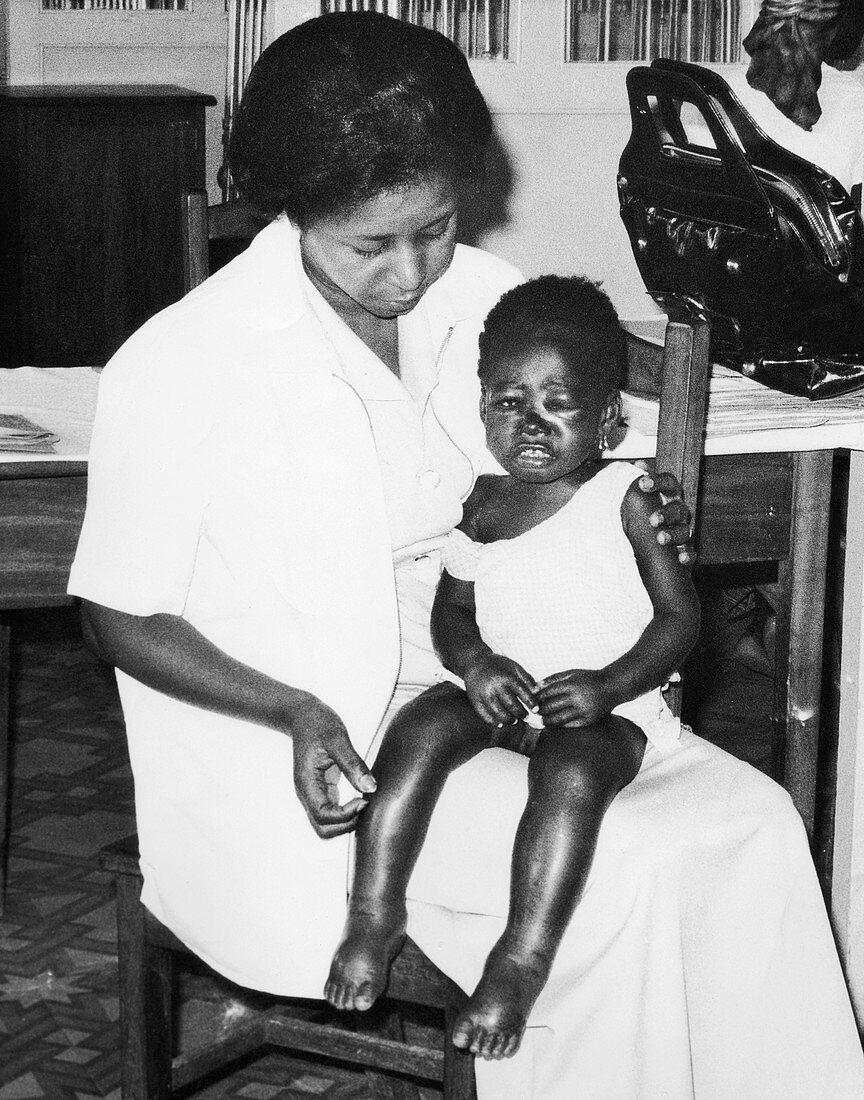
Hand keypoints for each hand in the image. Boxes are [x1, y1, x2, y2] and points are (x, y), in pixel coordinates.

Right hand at [290, 695, 376, 838]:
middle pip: (323, 829)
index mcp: (307, 783)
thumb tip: (370, 788)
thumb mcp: (338, 739)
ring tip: (365, 802)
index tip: (365, 800)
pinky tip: (361, 798)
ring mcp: (314, 793)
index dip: (346, 815)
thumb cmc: (318, 724)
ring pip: (327, 825)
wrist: (303, 716)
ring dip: (347, 821)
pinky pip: (332, 812)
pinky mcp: (322, 790)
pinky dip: (347, 813)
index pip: (323, 816)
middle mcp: (307, 793)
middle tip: (366, 804)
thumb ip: (353, 764)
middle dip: (346, 825)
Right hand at [464, 654, 538, 726]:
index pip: (523, 693)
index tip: (536, 710)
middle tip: (525, 716)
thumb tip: (538, 693)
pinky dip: (494, 722)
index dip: (531, 703)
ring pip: (499, 714)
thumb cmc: (499, 666)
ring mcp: (484, 695)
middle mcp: (495, 686)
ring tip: (513, 720)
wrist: (475, 663)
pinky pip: (485, 716)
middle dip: (521, 713)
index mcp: (507, 677)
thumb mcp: (514, 667)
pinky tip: (500, 723)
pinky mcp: (475, 701)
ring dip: (509, 720)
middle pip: (511, 706)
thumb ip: (527, 679)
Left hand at [535, 668, 611, 727]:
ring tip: (543, 721)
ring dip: (548, 721)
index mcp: (571, 684)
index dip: (537, 698)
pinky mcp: (588, 719)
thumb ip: (553, 679)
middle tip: (534, 713)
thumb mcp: (571, 673)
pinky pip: (570, 725)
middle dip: (541, 711)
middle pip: (551, 707)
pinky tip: (555, 724)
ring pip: (559, 719)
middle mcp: (577, 697)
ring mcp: (583, 710)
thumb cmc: (588, 678)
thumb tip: (535, 687)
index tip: (531, 701)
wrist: (612, 687)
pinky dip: (560, 725)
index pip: (548, 693)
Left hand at [636, 469, 694, 565]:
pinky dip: (687, 555)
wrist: (651, 548)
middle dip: (666, 513)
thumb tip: (638, 464)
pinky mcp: (685, 551)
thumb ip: (639, 484)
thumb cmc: (645, 519)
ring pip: (685, 531)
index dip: (657, 481)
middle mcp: (679, 512)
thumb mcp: (639, 501)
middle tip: (652, 520)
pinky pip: (691, 553)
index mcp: (668, 496)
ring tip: (660, 539)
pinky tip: (680, 558)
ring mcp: (684, 531)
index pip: (669, 483)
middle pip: (678, 509)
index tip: (641, 483)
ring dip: (673, 534)